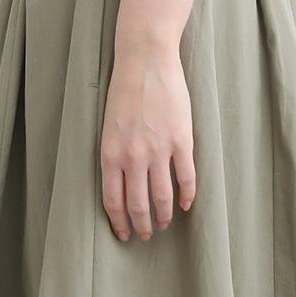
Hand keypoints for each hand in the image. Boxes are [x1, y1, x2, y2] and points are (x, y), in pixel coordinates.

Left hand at [100, 38, 196, 241]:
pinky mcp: (181, 141)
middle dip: (141, 226)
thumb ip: (114, 156)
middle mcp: (133, 157)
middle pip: (138, 205)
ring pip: (162, 196)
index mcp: (110, 154)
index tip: (124, 235)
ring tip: (164, 225)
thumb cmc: (123, 91)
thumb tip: (122, 185)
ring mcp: (158, 150)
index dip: (119, 223)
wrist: (145, 60)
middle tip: (145, 236)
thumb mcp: (108, 128)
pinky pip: (186, 177)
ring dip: (163, 216)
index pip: (113, 201)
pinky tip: (186, 204)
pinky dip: (187, 195)